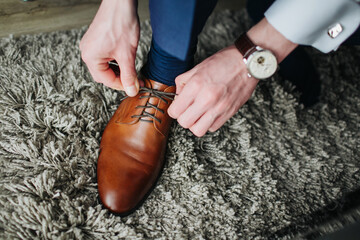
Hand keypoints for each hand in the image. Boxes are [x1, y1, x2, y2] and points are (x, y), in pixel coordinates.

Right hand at [80, 0, 139, 95]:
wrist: (120, 3)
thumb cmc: (121, 24)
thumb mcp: (127, 55)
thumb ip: (129, 75)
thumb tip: (132, 91)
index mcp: (90, 58)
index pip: (106, 80)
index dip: (122, 85)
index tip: (134, 87)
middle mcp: (87, 52)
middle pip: (104, 74)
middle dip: (120, 78)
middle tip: (134, 79)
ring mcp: (90, 45)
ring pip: (104, 66)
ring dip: (118, 69)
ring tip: (131, 68)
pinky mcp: (95, 40)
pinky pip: (104, 56)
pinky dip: (115, 60)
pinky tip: (124, 58)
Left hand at [168, 18, 296, 136]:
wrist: (248, 62)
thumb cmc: (224, 62)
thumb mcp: (198, 67)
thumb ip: (183, 82)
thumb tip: (177, 96)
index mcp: (196, 85)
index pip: (175, 111)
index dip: (174, 109)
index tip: (177, 106)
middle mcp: (207, 99)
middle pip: (184, 123)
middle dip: (183, 117)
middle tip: (187, 109)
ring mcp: (219, 108)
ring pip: (198, 130)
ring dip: (195, 123)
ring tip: (198, 113)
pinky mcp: (229, 113)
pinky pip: (212, 128)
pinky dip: (209, 123)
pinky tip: (210, 112)